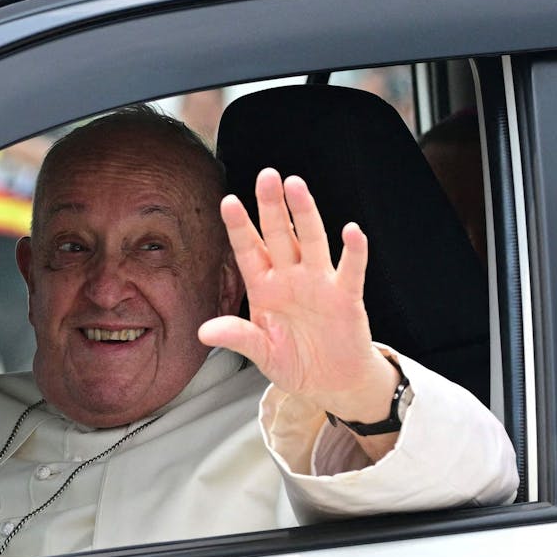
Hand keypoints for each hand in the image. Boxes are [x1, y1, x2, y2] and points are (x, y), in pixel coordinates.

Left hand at [197, 168, 399, 428]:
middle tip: (266, 176)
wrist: (330, 381)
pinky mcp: (346, 297)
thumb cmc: (293, 361)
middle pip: (278, 234)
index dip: (239, 226)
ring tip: (297, 186)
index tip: (228, 201)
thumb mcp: (260, 353)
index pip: (248, 250)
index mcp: (264, 287)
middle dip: (271, 205)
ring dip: (304, 214)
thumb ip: (237, 337)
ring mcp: (319, 283)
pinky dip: (353, 251)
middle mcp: (290, 278)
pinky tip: (351, 231)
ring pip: (310, 241)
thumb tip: (203, 332)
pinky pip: (350, 270)